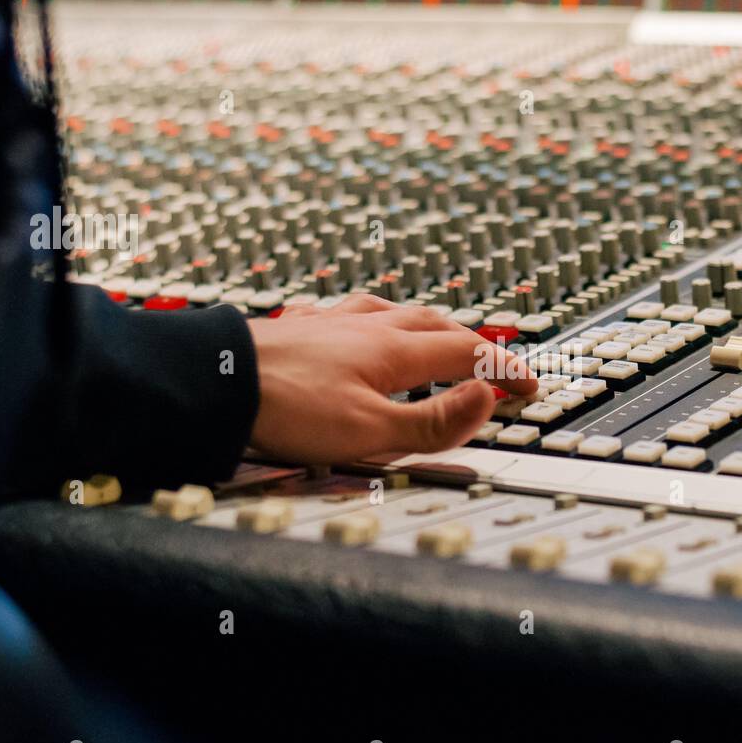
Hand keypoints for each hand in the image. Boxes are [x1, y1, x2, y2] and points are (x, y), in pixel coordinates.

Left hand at [246, 295, 536, 463]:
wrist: (213, 381)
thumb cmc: (286, 409)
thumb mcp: (370, 432)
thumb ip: (433, 420)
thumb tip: (486, 399)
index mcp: (394, 351)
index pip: (468, 353)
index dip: (504, 370)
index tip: (528, 385)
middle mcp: (368, 327)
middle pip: (437, 325)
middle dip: (474, 343)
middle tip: (493, 362)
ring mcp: (332, 322)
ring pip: (395, 311)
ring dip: (428, 324)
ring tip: (436, 333)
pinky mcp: (300, 327)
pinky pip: (352, 312)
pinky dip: (376, 318)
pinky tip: (359, 323)